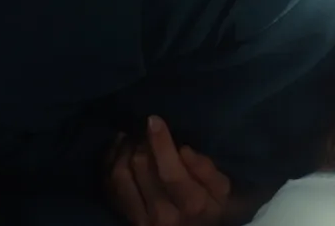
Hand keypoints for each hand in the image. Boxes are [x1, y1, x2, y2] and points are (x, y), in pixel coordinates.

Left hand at [105, 116, 230, 225]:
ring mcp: (141, 219)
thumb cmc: (215, 209)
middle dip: (140, 140)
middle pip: (141, 168)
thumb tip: (184, 149)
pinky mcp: (127, 219)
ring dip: (122, 150)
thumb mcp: (224, 190)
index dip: (160, 144)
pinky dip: (111, 164)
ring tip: (131, 136)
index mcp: (191, 204)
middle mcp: (162, 214)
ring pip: (120, 176)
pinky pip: (110, 187)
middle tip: (144, 126)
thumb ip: (207, 170)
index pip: (171, 172)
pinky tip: (120, 150)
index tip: (153, 119)